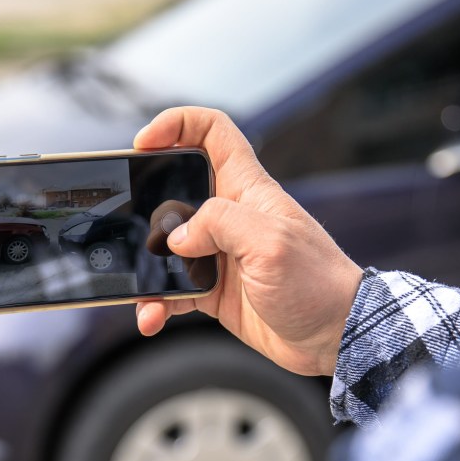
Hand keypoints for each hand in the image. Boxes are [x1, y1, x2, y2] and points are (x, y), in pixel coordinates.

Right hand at [134, 108, 362, 376]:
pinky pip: (171, 290)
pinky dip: (156, 303)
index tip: (145, 142)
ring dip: (145, 265)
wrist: (335, 336)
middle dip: (143, 199)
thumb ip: (220, 225)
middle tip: (123, 218)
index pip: (212, 132)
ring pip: (165, 246)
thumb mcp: (271, 244)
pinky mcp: (214, 288)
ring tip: (138, 289)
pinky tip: (152, 318)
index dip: (177, 124)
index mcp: (247, 189)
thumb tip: (176, 237)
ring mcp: (220, 253)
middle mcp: (230, 216)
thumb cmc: (318, 284)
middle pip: (175, 188)